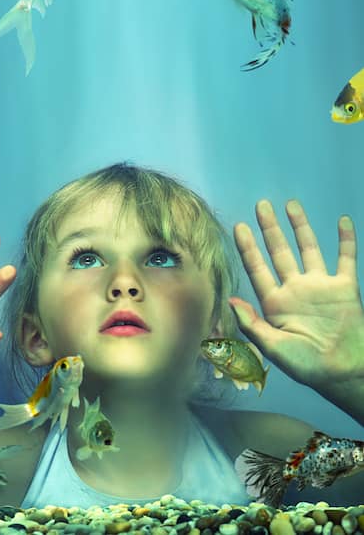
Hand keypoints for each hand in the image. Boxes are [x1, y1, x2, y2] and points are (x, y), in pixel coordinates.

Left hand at [230, 199, 363, 391]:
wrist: (344, 373)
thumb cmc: (307, 366)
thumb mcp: (274, 348)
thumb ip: (252, 325)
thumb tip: (231, 300)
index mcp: (275, 303)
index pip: (257, 269)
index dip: (248, 248)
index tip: (239, 227)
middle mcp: (295, 290)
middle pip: (279, 252)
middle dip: (270, 229)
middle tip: (261, 205)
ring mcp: (320, 287)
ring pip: (308, 248)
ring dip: (300, 226)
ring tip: (290, 204)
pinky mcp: (344, 288)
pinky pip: (345, 258)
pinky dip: (346, 239)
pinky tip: (343, 220)